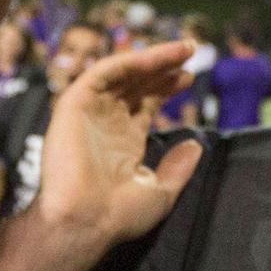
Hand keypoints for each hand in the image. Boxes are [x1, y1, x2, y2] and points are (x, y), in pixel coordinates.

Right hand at [27, 42, 204, 254]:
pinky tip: (158, 58)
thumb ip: (178, 168)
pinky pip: (103, 73)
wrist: (85, 221)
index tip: (188, 77)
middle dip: (162, 67)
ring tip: (183, 49)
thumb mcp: (160, 192)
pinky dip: (130, 61)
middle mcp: (105, 124)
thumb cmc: (119, 215)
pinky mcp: (74, 105)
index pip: (145, 104)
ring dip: (152, 58)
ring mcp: (89, 113)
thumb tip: (195, 145)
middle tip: (190, 51)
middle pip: (136, 84)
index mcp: (123, 142)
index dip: (166, 87)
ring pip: (121, 73)